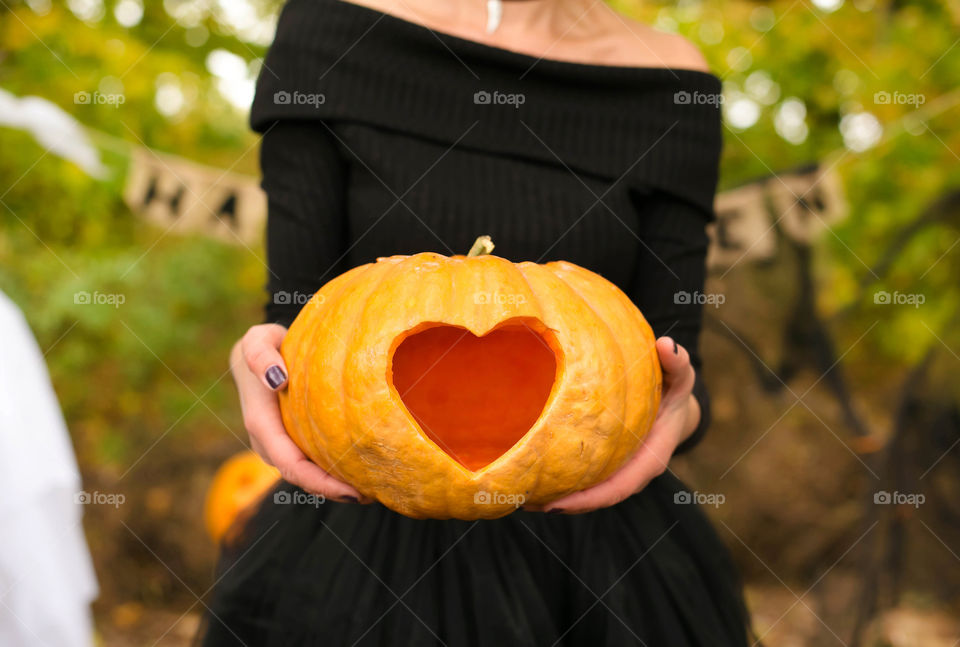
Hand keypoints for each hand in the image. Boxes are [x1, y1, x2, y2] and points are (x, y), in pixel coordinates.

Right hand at [232, 324, 369, 502]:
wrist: (258, 356)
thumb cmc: (264, 346)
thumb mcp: (258, 340)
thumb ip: (259, 355)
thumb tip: (277, 379)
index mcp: (261, 424)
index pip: (291, 464)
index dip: (320, 483)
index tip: (353, 491)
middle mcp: (268, 443)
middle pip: (302, 477)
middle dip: (333, 491)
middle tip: (373, 495)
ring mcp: (279, 446)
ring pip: (307, 475)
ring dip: (335, 486)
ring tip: (374, 490)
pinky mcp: (291, 443)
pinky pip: (311, 464)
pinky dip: (333, 473)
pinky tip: (362, 473)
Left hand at [537, 336, 699, 513]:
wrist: (676, 405)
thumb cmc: (675, 389)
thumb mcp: (679, 375)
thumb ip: (676, 362)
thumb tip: (667, 345)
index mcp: (650, 459)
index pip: (618, 488)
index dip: (588, 499)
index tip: (557, 504)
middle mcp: (634, 473)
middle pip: (597, 498)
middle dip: (563, 504)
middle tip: (525, 503)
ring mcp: (620, 473)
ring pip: (588, 494)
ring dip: (557, 498)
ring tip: (520, 499)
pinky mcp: (607, 467)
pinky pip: (584, 481)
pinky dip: (560, 484)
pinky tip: (531, 481)